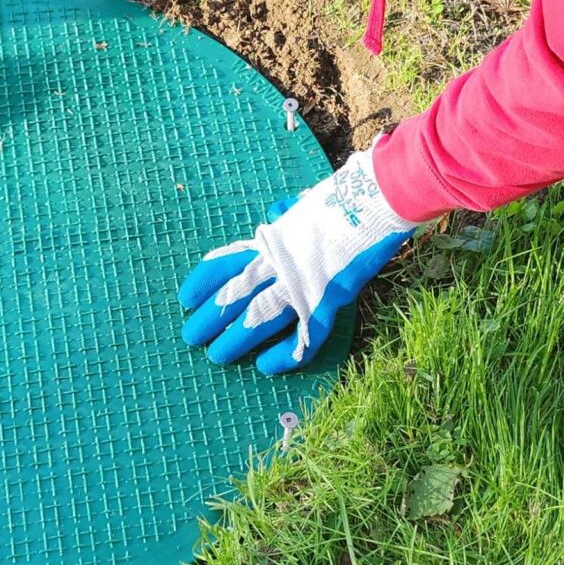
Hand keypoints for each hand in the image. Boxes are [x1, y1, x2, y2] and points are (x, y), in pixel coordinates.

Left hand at [179, 142, 415, 373]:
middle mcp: (280, 263)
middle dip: (211, 317)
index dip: (204, 281)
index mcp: (272, 239)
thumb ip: (287, 213)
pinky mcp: (330, 301)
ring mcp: (304, 284)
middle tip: (192, 337)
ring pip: (260, 318)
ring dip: (236, 339)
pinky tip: (265, 366)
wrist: (377, 198)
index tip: (186, 298)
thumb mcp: (305, 203)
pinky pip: (303, 336)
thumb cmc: (343, 199)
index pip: (227, 261)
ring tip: (217, 356)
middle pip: (236, 294)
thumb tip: (276, 214)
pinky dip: (284, 354)